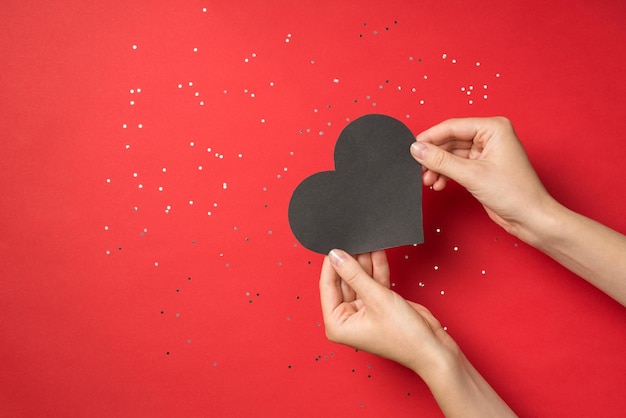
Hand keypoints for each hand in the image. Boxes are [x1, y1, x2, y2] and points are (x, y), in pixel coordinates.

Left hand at [319, 249, 516, 416]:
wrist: (433, 347)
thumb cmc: (404, 335)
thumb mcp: (376, 298)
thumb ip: (354, 274)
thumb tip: (336, 255)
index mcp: (337, 324)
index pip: (328, 286)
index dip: (332, 264)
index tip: (333, 243)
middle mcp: (348, 318)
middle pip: (344, 281)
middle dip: (350, 260)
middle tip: (351, 238)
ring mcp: (364, 310)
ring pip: (360, 279)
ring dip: (364, 261)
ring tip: (365, 239)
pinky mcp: (379, 304)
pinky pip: (374, 282)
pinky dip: (377, 268)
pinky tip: (377, 249)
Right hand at [410, 117, 555, 243]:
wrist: (531, 218)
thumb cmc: (515, 193)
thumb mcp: (472, 175)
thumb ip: (441, 161)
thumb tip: (417, 149)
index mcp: (494, 128)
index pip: (453, 127)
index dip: (431, 137)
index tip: (412, 147)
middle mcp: (490, 136)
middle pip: (450, 140)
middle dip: (434, 156)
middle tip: (418, 168)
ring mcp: (486, 152)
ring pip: (451, 154)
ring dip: (438, 168)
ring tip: (428, 181)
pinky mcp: (482, 168)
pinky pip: (457, 166)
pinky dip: (446, 174)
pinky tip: (439, 184)